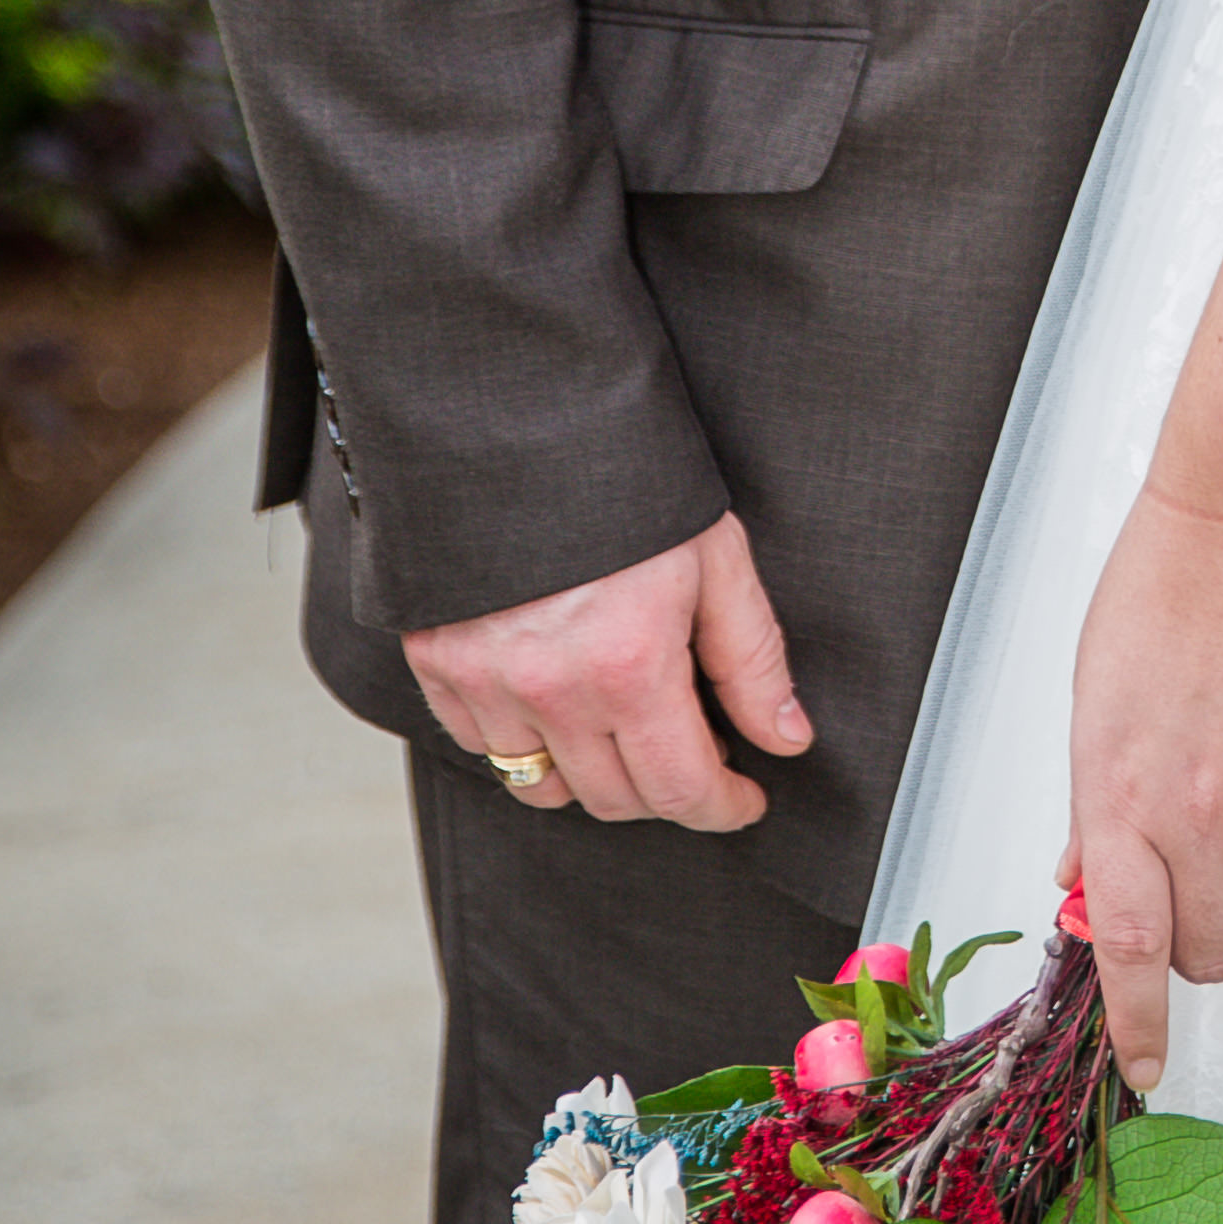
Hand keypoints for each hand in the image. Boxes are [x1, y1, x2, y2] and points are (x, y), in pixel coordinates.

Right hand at [404, 512, 808, 832]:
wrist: (520, 415)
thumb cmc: (626, 477)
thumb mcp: (716, 556)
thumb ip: (752, 659)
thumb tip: (785, 736)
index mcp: (627, 665)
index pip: (679, 790)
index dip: (723, 807)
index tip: (742, 798)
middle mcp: (550, 689)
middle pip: (614, 800)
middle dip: (667, 789)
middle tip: (694, 749)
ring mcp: (484, 681)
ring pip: (544, 789)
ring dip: (594, 776)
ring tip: (626, 728)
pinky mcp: (437, 663)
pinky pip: (482, 747)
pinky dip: (525, 744)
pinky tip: (560, 704)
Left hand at [1068, 486, 1222, 1087]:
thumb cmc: (1162, 592)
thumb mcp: (1094, 706)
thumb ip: (1095, 808)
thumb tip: (1086, 884)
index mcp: (1118, 795)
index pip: (1125, 950)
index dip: (1136, 1027)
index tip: (1144, 1069)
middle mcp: (1196, 813)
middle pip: (1212, 951)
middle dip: (1200, 942)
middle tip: (1189, 884)